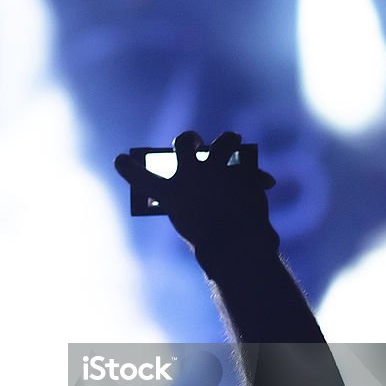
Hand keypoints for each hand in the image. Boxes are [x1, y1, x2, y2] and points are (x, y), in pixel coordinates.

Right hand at [115, 131, 278, 268]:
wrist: (239, 245)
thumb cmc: (211, 242)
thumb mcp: (189, 224)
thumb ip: (191, 202)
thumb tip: (207, 184)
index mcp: (170, 193)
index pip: (142, 177)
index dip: (129, 169)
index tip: (120, 160)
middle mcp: (191, 173)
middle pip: (185, 143)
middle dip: (189, 140)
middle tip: (193, 142)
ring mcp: (218, 169)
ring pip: (223, 142)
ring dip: (227, 140)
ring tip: (231, 140)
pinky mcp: (243, 172)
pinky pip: (251, 167)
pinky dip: (256, 175)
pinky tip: (265, 181)